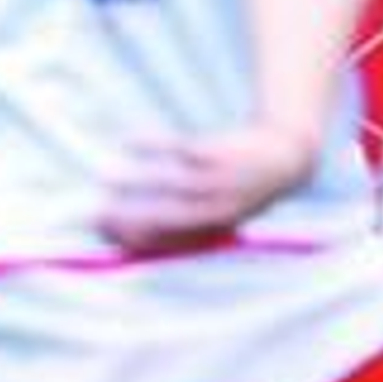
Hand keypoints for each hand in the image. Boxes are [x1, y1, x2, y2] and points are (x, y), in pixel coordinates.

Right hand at [99, 123, 316, 256]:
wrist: (286, 159)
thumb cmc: (239, 192)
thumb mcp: (217, 217)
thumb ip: (181, 231)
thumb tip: (132, 240)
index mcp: (215, 232)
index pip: (168, 242)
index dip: (133, 239)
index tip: (103, 231)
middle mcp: (218, 210)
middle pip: (167, 218)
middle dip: (129, 217)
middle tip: (96, 213)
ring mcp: (220, 180)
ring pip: (171, 183)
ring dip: (134, 180)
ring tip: (104, 175)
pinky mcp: (220, 151)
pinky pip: (179, 148)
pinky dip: (152, 144)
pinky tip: (130, 140)